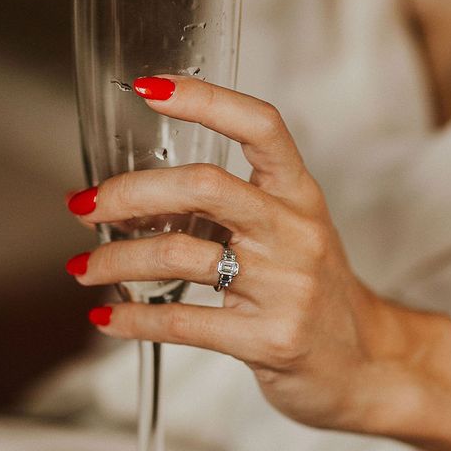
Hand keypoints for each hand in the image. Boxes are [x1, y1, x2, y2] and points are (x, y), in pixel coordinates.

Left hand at [66, 75, 450, 450]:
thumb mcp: (287, 232)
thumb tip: (130, 200)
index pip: (259, 125)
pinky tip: (108, 316)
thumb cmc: (313, 288)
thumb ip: (224, 209)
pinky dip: (134, 318)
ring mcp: (287, 285)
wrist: (365, 362)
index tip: (148, 88)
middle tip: (85, 205)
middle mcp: (296, 230)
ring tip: (86, 267)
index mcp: (300, 193)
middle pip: (204, 185)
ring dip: (117, 259)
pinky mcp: (271, 339)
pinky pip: (184, 322)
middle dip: (130, 192)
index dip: (205, 99)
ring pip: (181, 255)